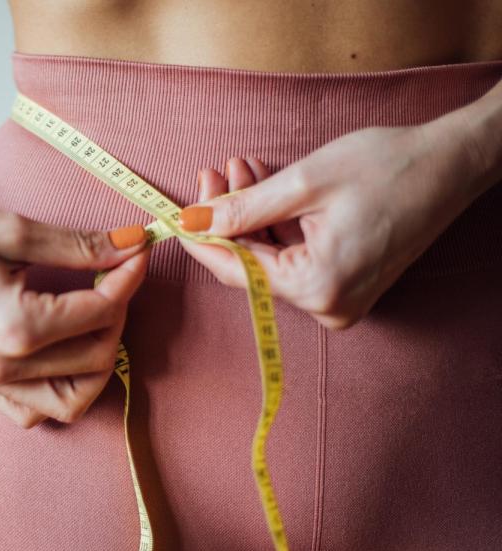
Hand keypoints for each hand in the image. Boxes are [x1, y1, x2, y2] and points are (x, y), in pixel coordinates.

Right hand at [0, 194, 148, 427]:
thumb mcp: (9, 230)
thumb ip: (76, 245)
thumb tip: (127, 243)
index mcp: (15, 328)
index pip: (99, 312)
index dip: (128, 277)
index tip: (137, 248)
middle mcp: (2, 367)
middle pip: (94, 358)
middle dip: (118, 314)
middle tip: (115, 273)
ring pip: (68, 402)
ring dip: (95, 363)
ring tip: (93, 317)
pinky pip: (29, 410)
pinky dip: (56, 389)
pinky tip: (58, 349)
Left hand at [178, 122, 483, 328]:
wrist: (452, 164)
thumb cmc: (388, 167)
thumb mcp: (304, 182)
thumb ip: (243, 209)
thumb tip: (193, 223)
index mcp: (318, 287)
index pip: (235, 270)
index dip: (202, 239)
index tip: (178, 211)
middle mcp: (328, 306)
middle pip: (252, 264)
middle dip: (227, 217)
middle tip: (214, 173)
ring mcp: (339, 299)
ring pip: (270, 258)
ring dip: (250, 214)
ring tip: (239, 168)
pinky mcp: (346, 284)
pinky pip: (294, 257)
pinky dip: (275, 224)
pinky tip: (262, 185)